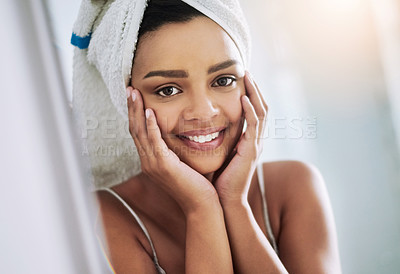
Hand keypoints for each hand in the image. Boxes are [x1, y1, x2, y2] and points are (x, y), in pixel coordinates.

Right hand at [126, 87, 218, 214]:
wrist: (201, 205)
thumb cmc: (196, 184)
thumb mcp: (182, 163)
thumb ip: (176, 149)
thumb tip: (179, 133)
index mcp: (151, 160)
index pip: (139, 132)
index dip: (135, 113)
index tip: (135, 96)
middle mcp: (148, 161)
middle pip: (134, 129)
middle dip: (131, 107)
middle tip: (129, 88)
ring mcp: (153, 164)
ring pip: (140, 132)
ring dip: (136, 111)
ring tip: (134, 93)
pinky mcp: (163, 165)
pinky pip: (154, 142)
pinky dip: (150, 126)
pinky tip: (149, 111)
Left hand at [214, 72, 267, 204]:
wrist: (224, 200)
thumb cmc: (219, 178)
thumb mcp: (219, 153)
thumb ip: (218, 139)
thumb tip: (203, 126)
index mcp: (248, 139)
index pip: (253, 110)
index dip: (249, 94)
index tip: (240, 78)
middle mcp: (255, 140)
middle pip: (261, 107)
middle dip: (255, 88)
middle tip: (246, 71)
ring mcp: (255, 145)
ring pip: (261, 112)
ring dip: (254, 92)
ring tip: (247, 76)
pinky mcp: (251, 151)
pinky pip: (254, 125)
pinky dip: (250, 110)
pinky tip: (243, 98)